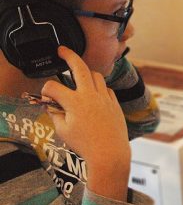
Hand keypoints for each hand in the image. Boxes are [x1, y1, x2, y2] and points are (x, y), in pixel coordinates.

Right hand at [42, 46, 130, 200]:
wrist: (110, 153)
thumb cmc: (85, 145)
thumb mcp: (63, 131)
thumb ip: (55, 114)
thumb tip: (51, 104)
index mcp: (74, 102)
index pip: (53, 87)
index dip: (45, 90)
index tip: (45, 96)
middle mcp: (90, 96)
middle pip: (80, 67)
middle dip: (69, 55)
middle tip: (62, 50)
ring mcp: (105, 98)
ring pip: (96, 75)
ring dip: (86, 73)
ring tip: (79, 76)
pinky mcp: (114, 103)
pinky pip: (106, 88)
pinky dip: (98, 88)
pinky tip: (94, 94)